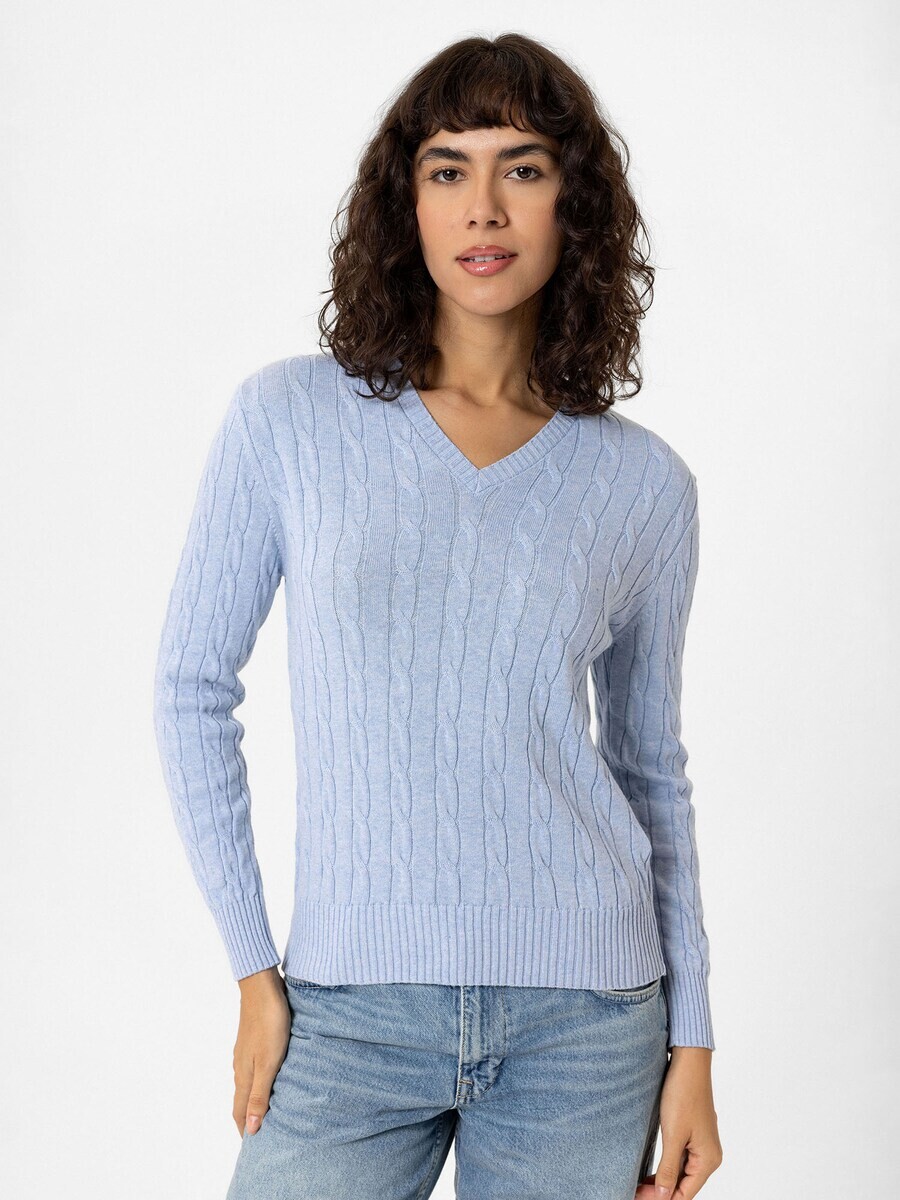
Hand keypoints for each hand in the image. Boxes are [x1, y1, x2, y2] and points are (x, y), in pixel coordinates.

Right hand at [232, 968, 290, 1136]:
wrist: (262, 987)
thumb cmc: (269, 1023)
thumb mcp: (268, 1062)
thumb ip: (259, 1095)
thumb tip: (250, 1129)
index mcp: (243, 1075)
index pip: (239, 1112)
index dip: (244, 1130)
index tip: (253, 1147)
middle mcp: (240, 1066)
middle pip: (241, 1099)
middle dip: (247, 1118)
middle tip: (261, 1133)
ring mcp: (244, 1051)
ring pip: (247, 1083)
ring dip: (254, 1099)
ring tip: (267, 1109)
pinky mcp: (252, 1039)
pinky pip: (253, 1068)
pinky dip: (259, 1080)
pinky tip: (271, 1076)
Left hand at [636, 1047, 722, 1198]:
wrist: (689, 1063)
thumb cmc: (683, 1094)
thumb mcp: (673, 1134)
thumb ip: (668, 1168)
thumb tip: (664, 1196)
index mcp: (708, 1160)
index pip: (684, 1194)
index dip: (661, 1199)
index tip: (637, 1196)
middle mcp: (708, 1156)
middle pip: (683, 1186)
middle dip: (659, 1192)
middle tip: (633, 1192)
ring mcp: (701, 1145)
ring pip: (680, 1173)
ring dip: (661, 1181)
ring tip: (638, 1185)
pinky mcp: (692, 1134)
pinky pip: (679, 1159)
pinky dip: (665, 1167)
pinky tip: (650, 1172)